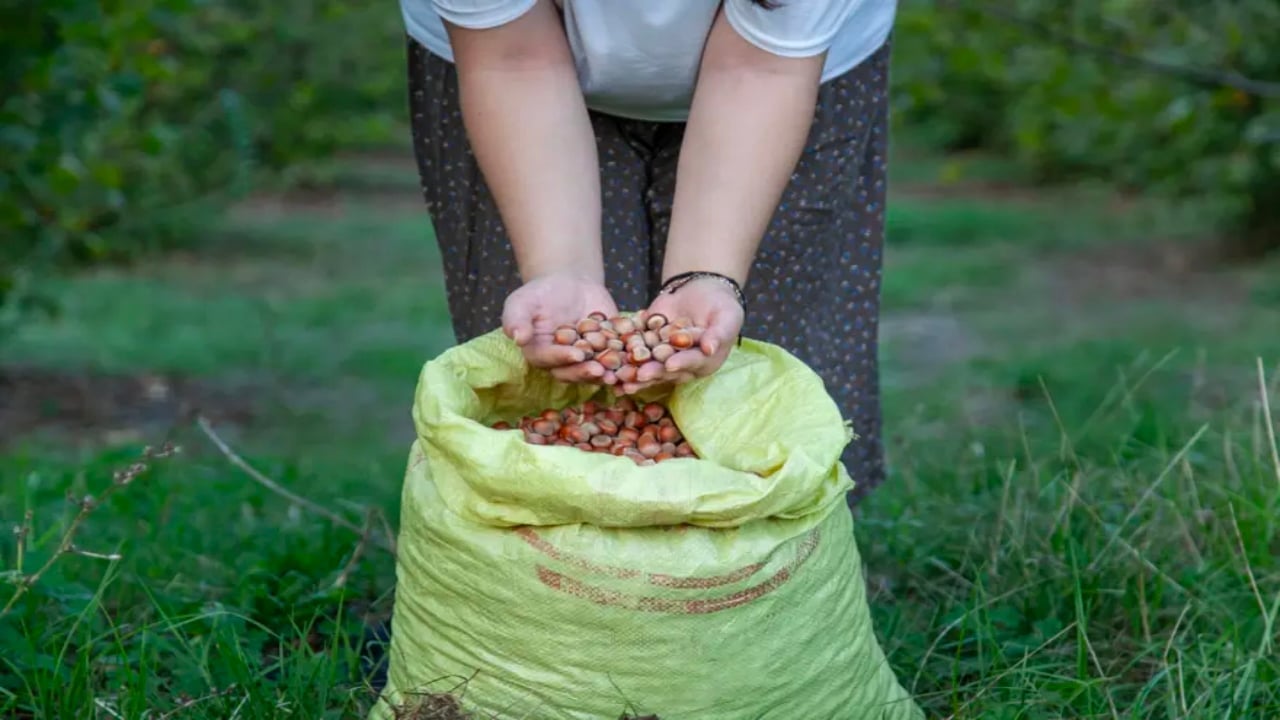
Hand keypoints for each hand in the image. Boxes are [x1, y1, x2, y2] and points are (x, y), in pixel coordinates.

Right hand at [502, 273, 618, 383]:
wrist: (571, 284)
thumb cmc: (541, 293)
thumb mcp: (523, 300)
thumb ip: (516, 318)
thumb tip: (517, 337)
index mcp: (539, 354)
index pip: (549, 359)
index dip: (562, 358)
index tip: (576, 354)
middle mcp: (561, 364)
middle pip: (572, 372)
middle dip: (586, 371)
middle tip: (599, 369)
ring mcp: (585, 362)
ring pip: (594, 373)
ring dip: (607, 375)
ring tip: (618, 373)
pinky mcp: (605, 355)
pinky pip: (615, 363)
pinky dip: (625, 366)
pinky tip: (636, 364)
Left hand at [617, 277, 743, 394]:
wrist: (701, 290)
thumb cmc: (721, 305)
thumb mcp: (727, 316)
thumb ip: (719, 333)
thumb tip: (709, 349)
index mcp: (704, 362)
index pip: (692, 363)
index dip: (681, 363)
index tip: (670, 364)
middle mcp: (683, 365)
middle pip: (666, 370)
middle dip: (652, 373)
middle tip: (638, 375)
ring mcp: (664, 357)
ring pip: (648, 366)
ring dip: (633, 373)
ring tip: (618, 378)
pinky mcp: (648, 347)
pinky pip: (634, 353)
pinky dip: (621, 356)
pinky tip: (607, 360)